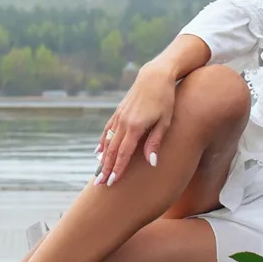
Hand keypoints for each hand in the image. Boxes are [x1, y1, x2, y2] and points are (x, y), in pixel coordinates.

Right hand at [94, 62, 176, 186]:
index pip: (124, 153)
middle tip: (99, 185)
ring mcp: (119, 117)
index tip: (112, 182)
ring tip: (97, 173)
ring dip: (102, 159)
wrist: (155, 76)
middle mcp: (123, 123)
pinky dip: (102, 142)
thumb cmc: (165, 99)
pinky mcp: (118, 112)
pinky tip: (98, 152)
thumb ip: (155, 142)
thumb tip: (151, 163)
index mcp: (135, 127)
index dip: (118, 169)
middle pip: (112, 151)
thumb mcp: (165, 122)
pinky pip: (107, 131)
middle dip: (105, 168)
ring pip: (108, 142)